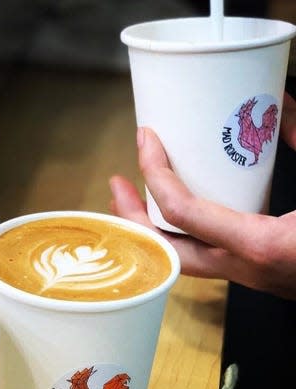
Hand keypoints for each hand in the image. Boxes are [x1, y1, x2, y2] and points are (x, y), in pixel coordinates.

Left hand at [109, 94, 295, 299]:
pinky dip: (179, 234)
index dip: (155, 172)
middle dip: (132, 218)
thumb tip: (281, 102)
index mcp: (263, 245)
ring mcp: (247, 277)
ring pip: (179, 260)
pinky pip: (202, 257)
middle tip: (117, 183)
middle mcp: (245, 269)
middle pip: (164, 251)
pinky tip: (177, 212)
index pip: (183, 212)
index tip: (146, 139)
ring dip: (151, 229)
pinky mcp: (254, 274)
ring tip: (134, 197)